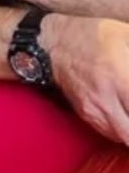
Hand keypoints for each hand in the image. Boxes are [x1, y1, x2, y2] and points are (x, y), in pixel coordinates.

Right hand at [44, 15, 128, 144]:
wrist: (52, 43)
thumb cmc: (93, 36)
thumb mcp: (127, 35)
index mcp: (121, 77)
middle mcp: (108, 98)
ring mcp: (95, 109)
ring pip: (124, 137)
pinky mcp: (85, 113)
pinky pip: (110, 133)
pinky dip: (123, 132)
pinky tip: (126, 119)